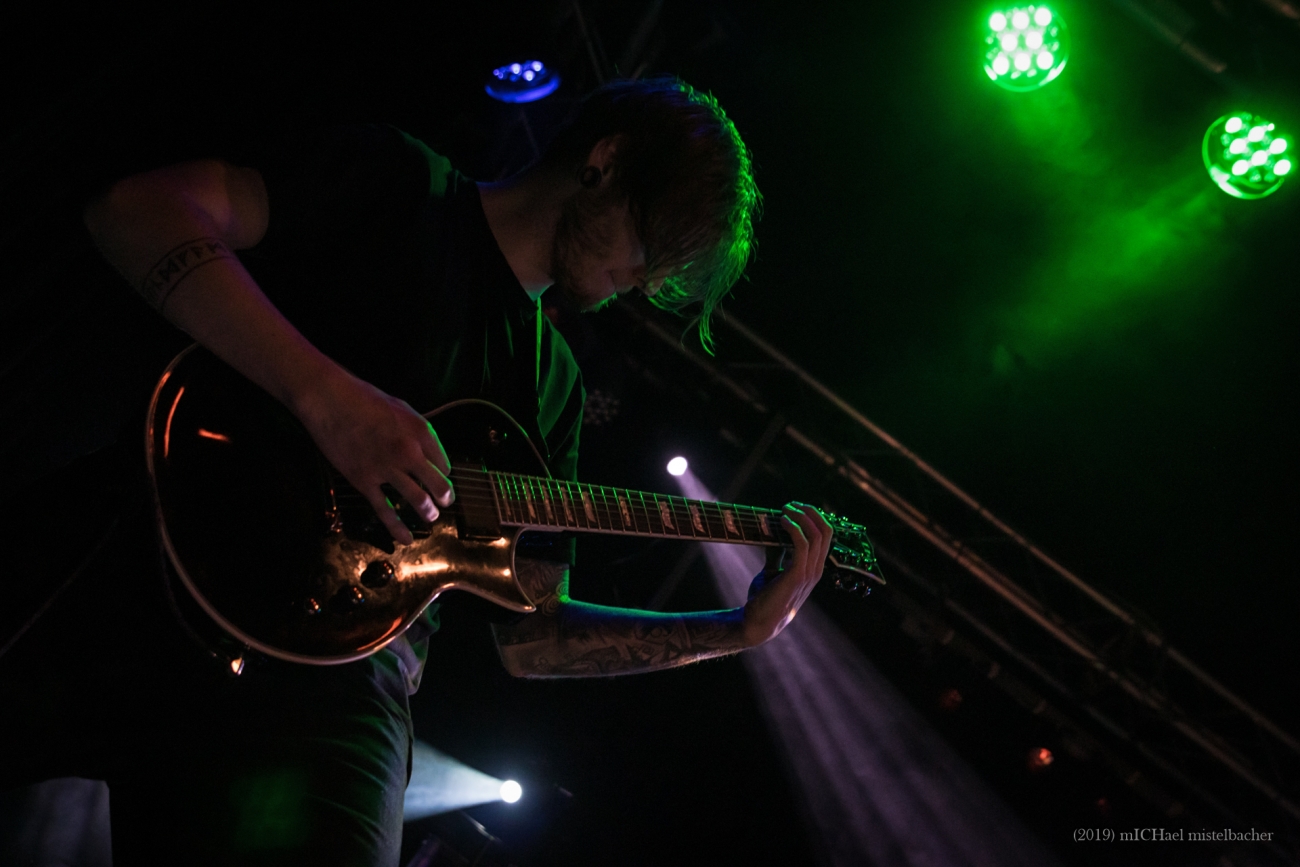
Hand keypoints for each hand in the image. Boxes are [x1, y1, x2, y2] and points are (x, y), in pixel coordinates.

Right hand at [292, 365, 452, 544]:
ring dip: (428, 512)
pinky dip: (397, 528)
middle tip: (445, 502)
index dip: (442, 471)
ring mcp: (387, 469)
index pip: (444, 463)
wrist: (330, 401)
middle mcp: (409, 452)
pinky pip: (385, 510)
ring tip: (431, 517)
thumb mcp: (402, 409)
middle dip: (444, 497)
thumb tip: (429, 452)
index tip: (438, 474)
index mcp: (421, 432)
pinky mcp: (364, 481)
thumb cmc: (364, 399)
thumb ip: (418, 432)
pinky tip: (406, 539)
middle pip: (438, 484)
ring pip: (417, 499)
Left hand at [740, 502, 833, 645]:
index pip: (826, 535)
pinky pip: (802, 544)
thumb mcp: (772, 571)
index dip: (813, 516)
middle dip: (809, 512)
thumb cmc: (765, 598)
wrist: (757, 623)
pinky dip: (794, 528)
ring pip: (817, 534)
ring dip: (801, 516)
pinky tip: (782, 521)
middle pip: (826, 531)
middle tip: (790, 504)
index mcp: (813, 568)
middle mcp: (816, 569)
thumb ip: (777, 554)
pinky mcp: (797, 575)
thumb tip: (770, 535)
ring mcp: (809, 573)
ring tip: (785, 509)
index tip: (795, 507)